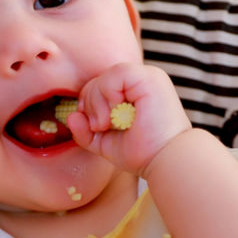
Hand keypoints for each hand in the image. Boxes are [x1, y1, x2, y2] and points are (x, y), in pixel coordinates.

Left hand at [66, 62, 190, 175]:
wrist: (166, 161)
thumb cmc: (143, 154)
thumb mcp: (106, 143)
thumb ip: (86, 131)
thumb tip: (71, 116)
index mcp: (134, 91)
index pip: (97, 87)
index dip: (88, 106)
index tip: (96, 127)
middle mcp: (141, 80)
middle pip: (96, 81)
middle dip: (90, 106)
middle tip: (102, 126)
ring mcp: (146, 76)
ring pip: (103, 78)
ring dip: (97, 104)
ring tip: (109, 124)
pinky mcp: (148, 77)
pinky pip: (113, 76)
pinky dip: (107, 97)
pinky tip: (116, 115)